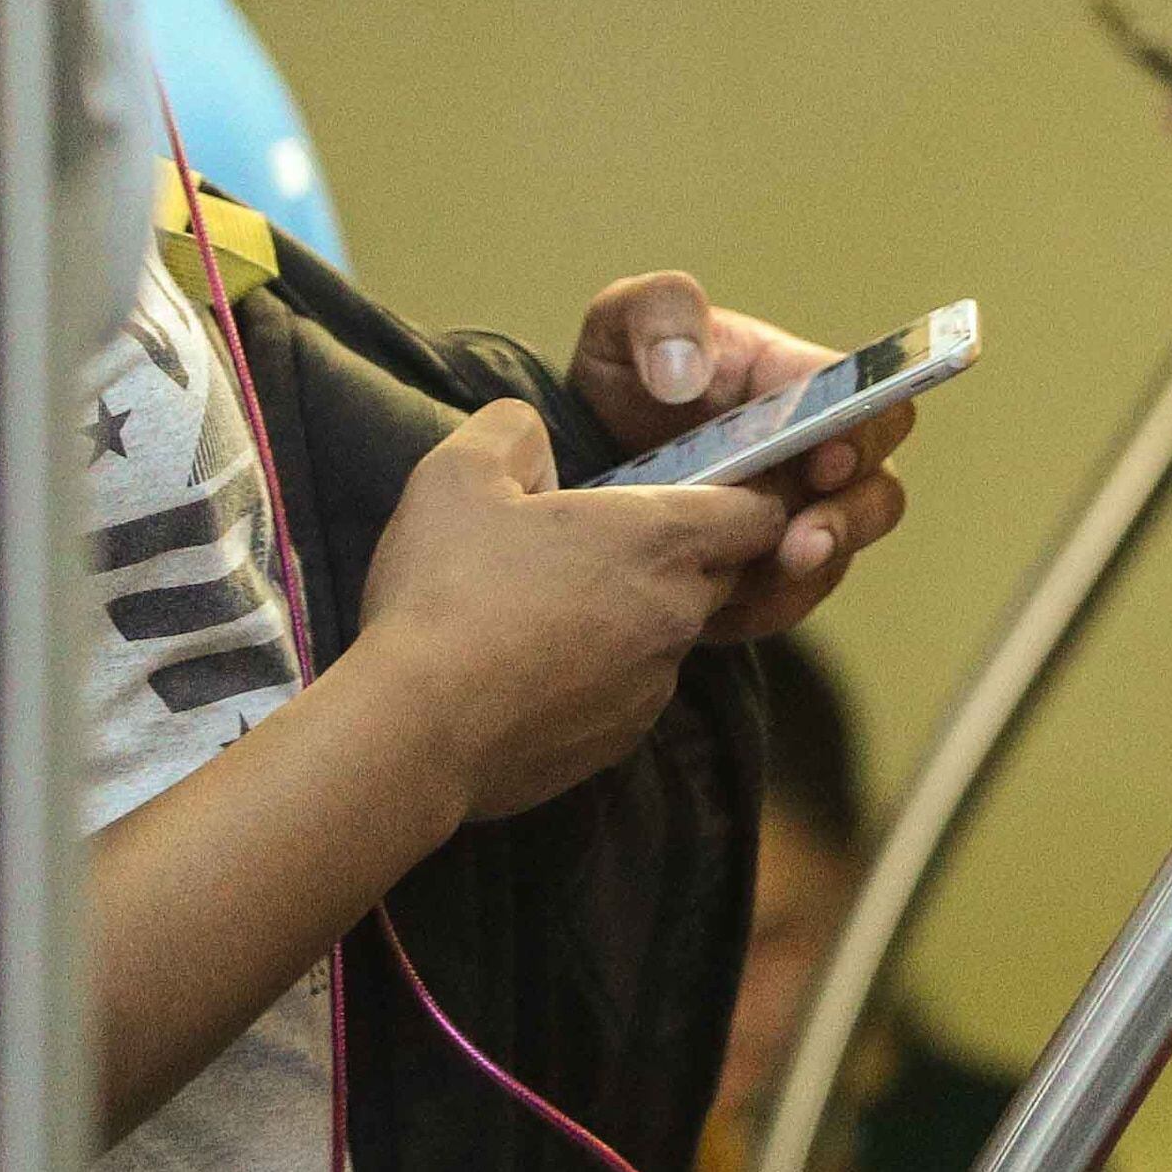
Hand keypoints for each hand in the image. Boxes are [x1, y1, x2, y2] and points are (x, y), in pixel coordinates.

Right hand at [354, 404, 786, 824]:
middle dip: (683, 554)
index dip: (744, 496)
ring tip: (552, 608)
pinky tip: (533, 667)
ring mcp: (653, 685)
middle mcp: (676, 613)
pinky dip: (602, 675)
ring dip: (635, 616)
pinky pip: (632, 692)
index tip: (705, 489)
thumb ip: (512, 431)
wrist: (413, 731)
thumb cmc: (443, 594)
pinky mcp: (621, 740)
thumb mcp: (459, 475)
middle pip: (720, 573)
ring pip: (671, 635)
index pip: (759, 513)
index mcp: (658, 539)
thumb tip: (531, 433)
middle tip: (607, 543)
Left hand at [569, 272, 916, 641]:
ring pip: (841, 553)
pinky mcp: (770, 570)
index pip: (869, 396)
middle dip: (850, 520)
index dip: (865, 430)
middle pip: (879, 486)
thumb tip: (684, 373)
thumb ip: (659, 313)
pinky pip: (789, 601)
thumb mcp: (622, 321)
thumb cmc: (622, 377)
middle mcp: (818, 451)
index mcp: (799, 381)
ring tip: (755, 581)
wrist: (582, 459)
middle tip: (801, 545)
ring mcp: (800, 514)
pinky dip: (758, 609)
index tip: (826, 459)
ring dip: (807, 574)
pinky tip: (712, 608)